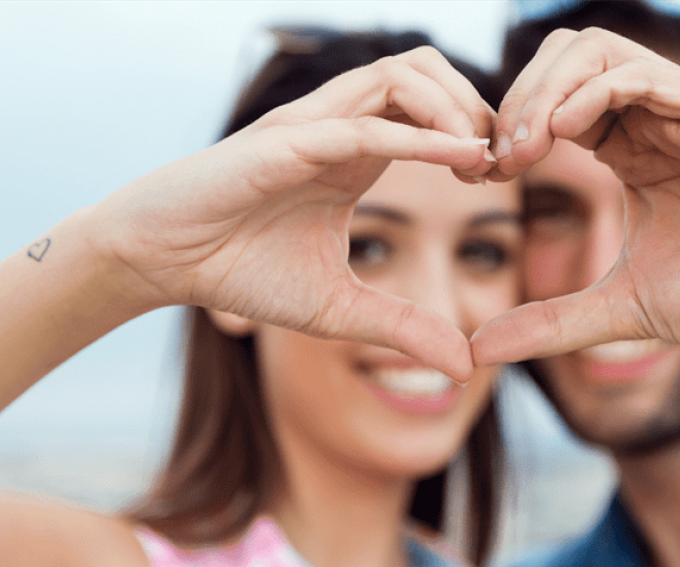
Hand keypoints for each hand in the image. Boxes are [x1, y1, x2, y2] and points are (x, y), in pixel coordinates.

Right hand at [94, 47, 495, 380]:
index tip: (499, 178)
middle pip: (428, 68)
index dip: (476, 129)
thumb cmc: (242, 271)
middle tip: (499, 162)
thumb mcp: (340, 309)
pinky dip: (420, 136)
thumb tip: (465, 367)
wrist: (164, 262)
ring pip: (402, 75)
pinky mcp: (285, 141)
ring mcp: (313, 125)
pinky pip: (364, 124)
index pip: (432, 106)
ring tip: (481, 159)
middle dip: (477, 104)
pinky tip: (462, 157)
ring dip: (456, 108)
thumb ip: (403, 328)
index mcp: (356, 151)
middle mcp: (340, 124)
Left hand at [474, 28, 679, 363]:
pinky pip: (642, 75)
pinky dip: (592, 92)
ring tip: (521, 150)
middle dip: (513, 102)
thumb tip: (479, 350)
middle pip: (560, 60)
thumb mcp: (623, 310)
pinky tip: (563, 136)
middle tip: (492, 161)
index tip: (481, 178)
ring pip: (594, 51)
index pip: (548, 103)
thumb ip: (552, 323)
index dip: (504, 130)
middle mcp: (651, 119)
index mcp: (627, 150)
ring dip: (543, 91)